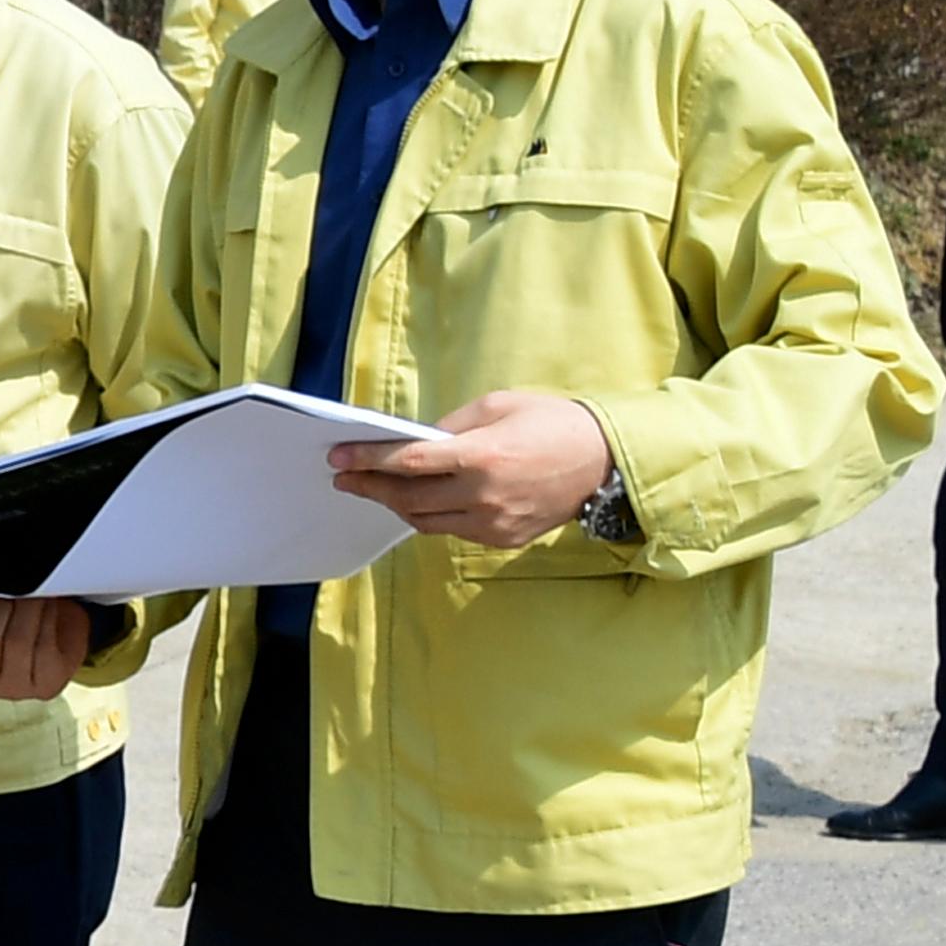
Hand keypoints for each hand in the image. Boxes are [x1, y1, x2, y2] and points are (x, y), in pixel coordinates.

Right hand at [0, 590, 93, 701]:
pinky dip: (47, 620)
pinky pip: (44, 647)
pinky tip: (47, 611)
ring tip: (33, 595)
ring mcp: (15, 688)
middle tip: (14, 589)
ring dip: (28, 608)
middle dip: (2, 606)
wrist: (59, 628)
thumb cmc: (10, 614)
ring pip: (17, 642)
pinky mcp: (46, 685)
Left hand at [328, 390, 613, 546]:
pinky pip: (453, 531)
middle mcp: (483, 495)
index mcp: (481, 456)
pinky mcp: (503, 539)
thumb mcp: (499, 406)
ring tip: (376, 488)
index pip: (408, 463)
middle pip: (408, 497)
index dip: (368, 460)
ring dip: (396, 504)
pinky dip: (431, 516)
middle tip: (343, 477)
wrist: (606, 461)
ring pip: (425, 520)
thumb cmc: (551, 423)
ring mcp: (493, 522)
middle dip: (370, 487)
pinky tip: (419, 501)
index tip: (338, 458)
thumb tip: (412, 441)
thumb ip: (451, 425)